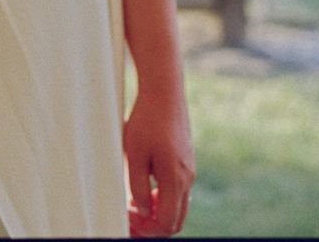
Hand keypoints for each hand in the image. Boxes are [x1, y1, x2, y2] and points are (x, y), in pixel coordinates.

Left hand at [123, 86, 195, 236]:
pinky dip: (164, 198)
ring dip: (158, 211)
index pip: (166, 223)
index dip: (146, 228)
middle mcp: (187, 179)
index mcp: (175, 180)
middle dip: (153, 225)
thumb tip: (142, 210)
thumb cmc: (146, 120)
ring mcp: (190, 170)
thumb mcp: (134, 154)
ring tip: (135, 202)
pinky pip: (179, 191)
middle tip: (131, 217)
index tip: (128, 218)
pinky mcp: (187, 161)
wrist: (164, 91)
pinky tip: (146, 186)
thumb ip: (137, 187)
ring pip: (178, 206)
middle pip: (176, 220)